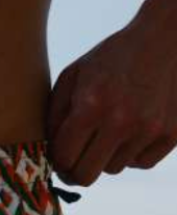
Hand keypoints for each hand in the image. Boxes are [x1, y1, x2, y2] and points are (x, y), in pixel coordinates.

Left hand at [47, 13, 176, 185]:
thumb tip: (48, 156)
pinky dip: (132, 154)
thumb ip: (55, 116)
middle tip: (75, 163)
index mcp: (91, 105)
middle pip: (86, 176)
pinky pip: (141, 163)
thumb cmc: (111, 59)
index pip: (63, 158)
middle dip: (75, 171)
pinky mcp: (171, 134)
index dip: (57, 162)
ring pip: (113, 169)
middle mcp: (121, 121)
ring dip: (106, 156)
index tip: (58, 159)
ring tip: (109, 130)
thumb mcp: (74, 76)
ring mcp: (149, 129)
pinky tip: (132, 131)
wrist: (165, 38)